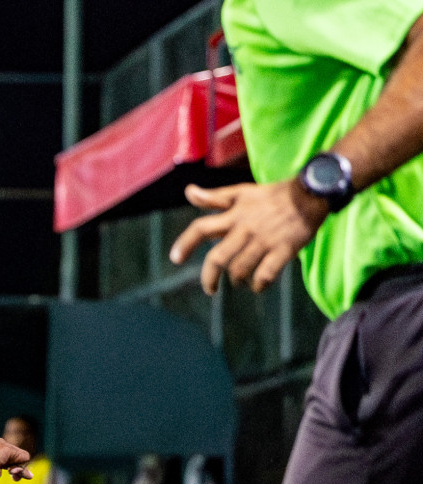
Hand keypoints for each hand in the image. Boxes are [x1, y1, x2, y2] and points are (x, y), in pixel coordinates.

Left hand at [0, 438, 31, 481]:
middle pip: (17, 456)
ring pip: (7, 455)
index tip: (13, 475)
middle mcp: (4, 444)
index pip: (25, 457)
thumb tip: (12, 470)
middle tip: (13, 478)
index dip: (23, 468)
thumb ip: (7, 473)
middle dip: (16, 467)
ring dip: (6, 465)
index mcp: (9, 451)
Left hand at [169, 180, 326, 293]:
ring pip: (239, 270)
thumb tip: (188, 191)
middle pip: (218, 258)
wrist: (312, 192)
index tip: (175, 258)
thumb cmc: (272, 195)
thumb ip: (213, 198)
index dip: (185, 243)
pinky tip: (258, 285)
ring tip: (238, 281)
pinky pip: (265, 275)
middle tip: (210, 289)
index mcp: (234, 214)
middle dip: (209, 278)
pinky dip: (258, 285)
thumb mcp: (241, 192)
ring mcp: (265, 240)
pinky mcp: (284, 249)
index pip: (201, 228)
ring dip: (236, 280)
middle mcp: (245, 228)